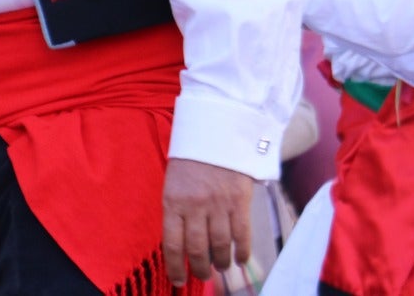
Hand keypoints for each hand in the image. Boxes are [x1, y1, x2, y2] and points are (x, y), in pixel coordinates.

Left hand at [161, 158, 252, 285]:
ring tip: (220, 267)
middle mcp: (195, 206)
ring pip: (220, 246)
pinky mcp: (239, 202)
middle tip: (202, 276)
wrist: (216, 133)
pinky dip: (241, 252)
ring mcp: (219, 205)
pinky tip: (239, 259)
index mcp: (173, 201)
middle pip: (197, 249)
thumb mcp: (174, 183)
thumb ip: (177, 211)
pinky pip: (241, 235)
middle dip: (199, 269)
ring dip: (220, 262)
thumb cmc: (191, 160)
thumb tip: (182, 244)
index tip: (178, 281)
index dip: (175, 267)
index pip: (172, 244)